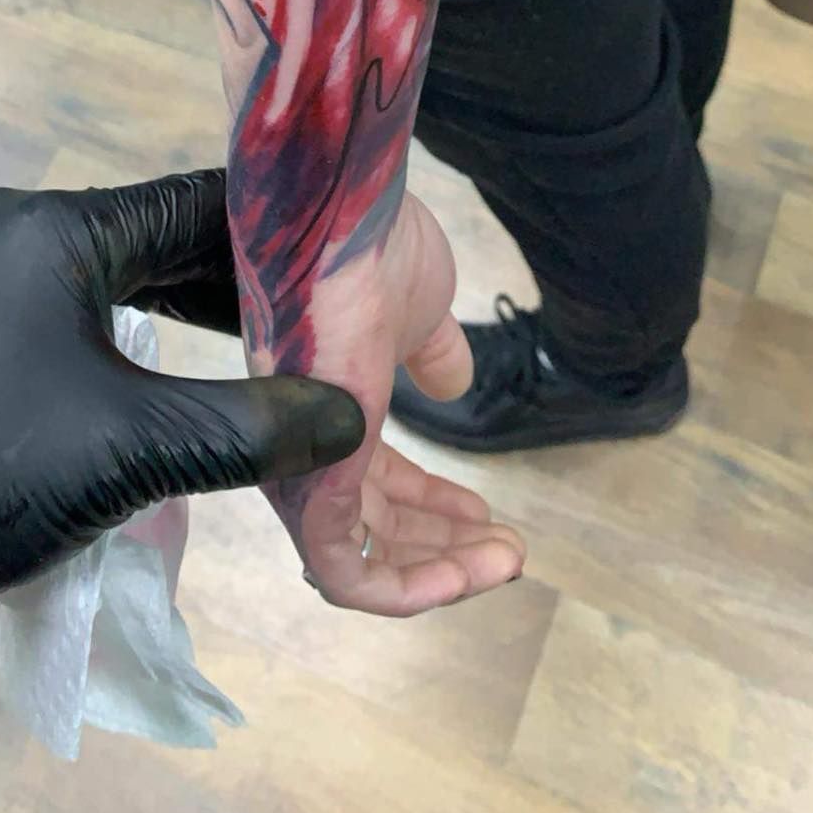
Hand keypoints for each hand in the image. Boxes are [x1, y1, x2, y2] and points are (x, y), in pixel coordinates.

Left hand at [0, 170, 362, 706]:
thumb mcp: (134, 452)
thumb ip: (252, 425)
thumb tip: (356, 415)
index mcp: (56, 227)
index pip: (199, 203)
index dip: (285, 235)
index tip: (358, 267)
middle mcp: (25, 228)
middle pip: (167, 235)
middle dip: (250, 280)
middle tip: (337, 317)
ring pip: (131, 273)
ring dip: (203, 310)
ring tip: (287, 348)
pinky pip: (91, 307)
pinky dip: (150, 333)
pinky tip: (203, 373)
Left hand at [269, 191, 525, 614]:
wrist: (342, 223)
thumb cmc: (372, 253)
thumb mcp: (422, 312)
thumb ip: (434, 354)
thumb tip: (454, 382)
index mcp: (329, 404)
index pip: (373, 483)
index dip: (433, 506)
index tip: (488, 512)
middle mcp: (306, 442)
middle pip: (372, 528)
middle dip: (445, 547)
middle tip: (510, 550)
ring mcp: (303, 467)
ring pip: (362, 563)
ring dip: (441, 573)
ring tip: (508, 558)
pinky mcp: (311, 486)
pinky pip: (349, 573)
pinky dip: (410, 589)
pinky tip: (468, 575)